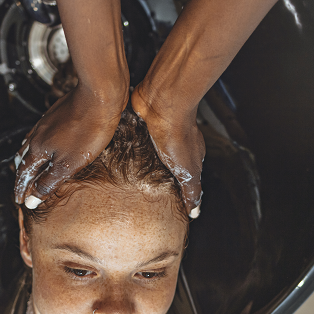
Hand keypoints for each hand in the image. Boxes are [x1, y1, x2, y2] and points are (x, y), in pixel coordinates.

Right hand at [14, 84, 126, 206]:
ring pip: (30, 145)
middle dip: (22, 176)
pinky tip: (46, 143)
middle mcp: (37, 135)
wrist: (99, 95)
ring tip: (27, 168)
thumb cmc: (88, 130)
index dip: (22, 189)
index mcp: (38, 149)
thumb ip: (49, 182)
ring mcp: (46, 123)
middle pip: (23, 159)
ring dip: (27, 160)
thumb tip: (32, 199)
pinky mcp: (57, 115)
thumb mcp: (69, 164)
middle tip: (22, 188)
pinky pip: (40, 134)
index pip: (25, 174)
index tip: (20, 200)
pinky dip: (37, 145)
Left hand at [131, 85, 204, 217]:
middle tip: (140, 195)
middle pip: (163, 166)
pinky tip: (119, 159)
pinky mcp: (140, 126)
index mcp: (188, 155)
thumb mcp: (188, 171)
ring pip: (147, 154)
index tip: (163, 203)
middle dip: (153, 179)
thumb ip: (191, 190)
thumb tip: (194, 210)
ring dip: (138, 165)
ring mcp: (155, 134)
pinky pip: (133, 140)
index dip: (174, 189)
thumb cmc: (178, 133)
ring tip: (125, 181)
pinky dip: (127, 149)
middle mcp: (172, 144)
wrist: (161, 103)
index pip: (183, 177)